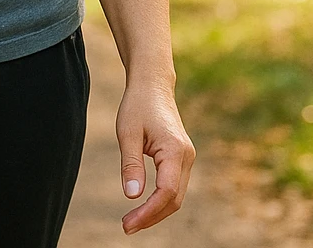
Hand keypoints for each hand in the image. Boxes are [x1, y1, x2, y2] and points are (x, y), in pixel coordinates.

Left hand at [116, 79, 194, 232]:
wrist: (152, 85)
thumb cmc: (137, 105)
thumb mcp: (127, 133)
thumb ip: (131, 165)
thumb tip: (132, 197)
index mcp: (175, 150)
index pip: (166, 192)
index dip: (148, 212)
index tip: (128, 223)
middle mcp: (186, 157)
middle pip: (174, 199)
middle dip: (151, 217)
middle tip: (126, 227)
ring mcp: (186, 158)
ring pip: (175, 195)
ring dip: (156, 211)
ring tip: (131, 221)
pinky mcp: (181, 158)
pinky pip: (173, 186)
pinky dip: (160, 200)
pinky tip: (142, 207)